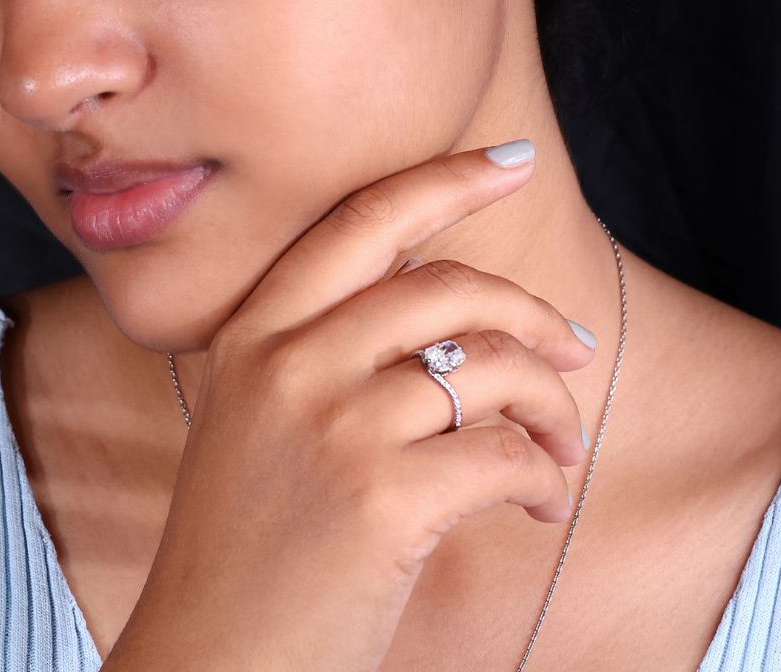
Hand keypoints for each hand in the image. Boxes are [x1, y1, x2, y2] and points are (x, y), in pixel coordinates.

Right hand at [107, 143, 595, 671]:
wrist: (207, 667)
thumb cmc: (244, 549)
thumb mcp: (257, 424)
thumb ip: (324, 355)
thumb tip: (444, 313)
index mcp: (253, 334)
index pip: (361, 221)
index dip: (443, 181)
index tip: (511, 159)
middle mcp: (288, 362)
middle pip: (446, 285)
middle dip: (531, 309)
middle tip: (574, 344)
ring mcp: (333, 425)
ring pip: (490, 366)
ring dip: (552, 404)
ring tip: (564, 444)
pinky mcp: (380, 498)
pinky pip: (504, 453)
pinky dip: (545, 474)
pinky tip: (542, 501)